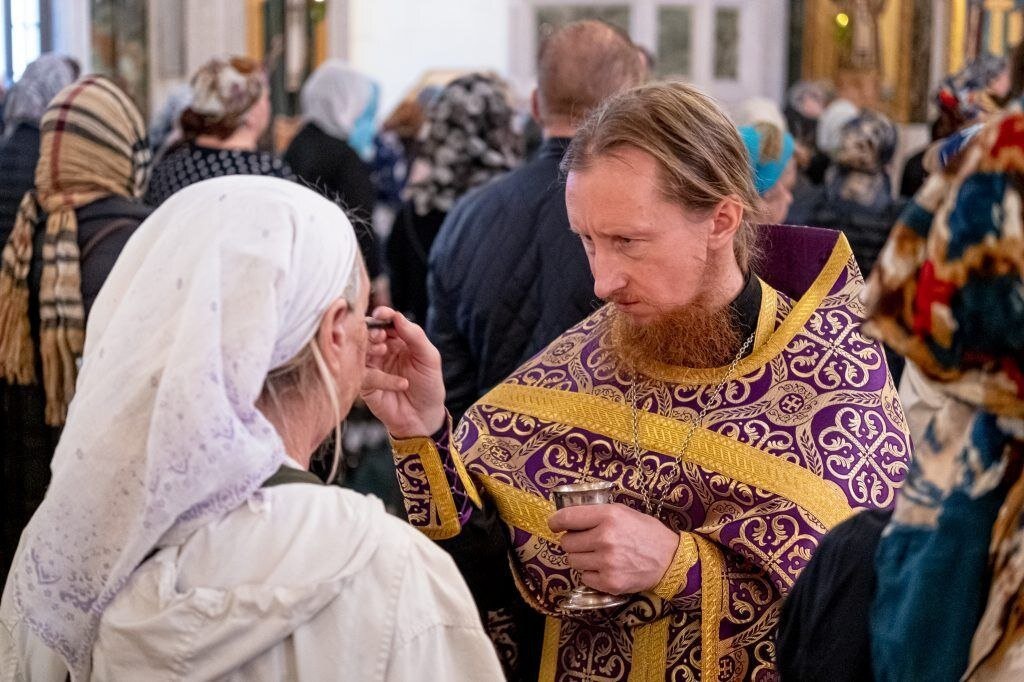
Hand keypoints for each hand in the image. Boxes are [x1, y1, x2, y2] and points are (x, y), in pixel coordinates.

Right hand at [361, 307, 445, 437]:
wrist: (424, 417)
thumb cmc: (428, 385)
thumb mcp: (429, 358)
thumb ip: (415, 335)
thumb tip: (397, 316)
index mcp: (397, 340)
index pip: (385, 322)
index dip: (382, 315)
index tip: (382, 314)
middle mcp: (381, 351)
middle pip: (368, 333)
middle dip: (372, 330)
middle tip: (380, 335)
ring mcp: (372, 367)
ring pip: (360, 351)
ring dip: (371, 348)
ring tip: (384, 352)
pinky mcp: (366, 385)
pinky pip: (365, 376)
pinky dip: (382, 377)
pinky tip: (402, 384)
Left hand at [548, 503, 678, 594]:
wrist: (669, 559)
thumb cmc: (646, 532)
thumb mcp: (623, 512)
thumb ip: (597, 513)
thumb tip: (568, 518)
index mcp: (608, 516)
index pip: (567, 517)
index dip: (555, 521)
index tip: (554, 525)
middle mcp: (605, 538)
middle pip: (567, 542)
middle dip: (572, 542)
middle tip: (586, 542)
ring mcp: (606, 562)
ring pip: (573, 561)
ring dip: (581, 558)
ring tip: (598, 555)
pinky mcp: (609, 582)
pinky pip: (584, 577)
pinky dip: (591, 574)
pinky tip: (606, 568)